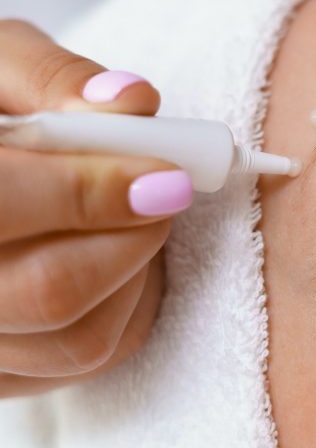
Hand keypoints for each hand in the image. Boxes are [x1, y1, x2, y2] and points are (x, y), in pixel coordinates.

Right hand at [0, 20, 190, 396]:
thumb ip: (54, 77)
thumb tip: (133, 103)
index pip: (5, 204)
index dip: (96, 190)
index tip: (167, 173)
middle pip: (52, 291)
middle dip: (134, 234)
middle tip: (164, 190)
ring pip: (82, 337)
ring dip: (137, 268)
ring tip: (128, 216)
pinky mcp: (7, 369)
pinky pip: (93, 356)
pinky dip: (130, 302)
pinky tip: (114, 252)